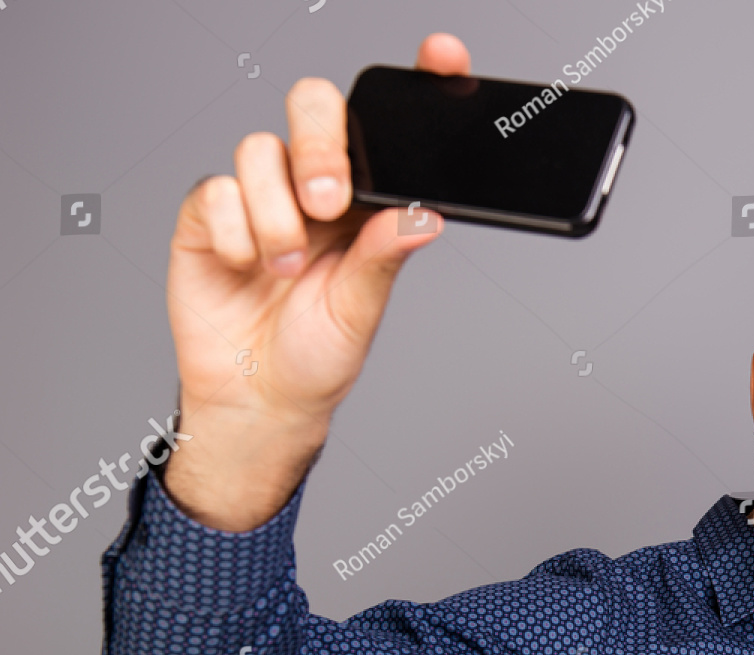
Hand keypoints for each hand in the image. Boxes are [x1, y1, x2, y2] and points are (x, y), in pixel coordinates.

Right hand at [162, 34, 469, 529]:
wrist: (258, 400)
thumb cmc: (318, 356)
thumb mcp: (362, 311)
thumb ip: (383, 258)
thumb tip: (421, 215)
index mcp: (363, 202)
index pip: (386, 127)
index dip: (414, 83)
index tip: (444, 57)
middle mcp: (312, 187)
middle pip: (314, 108)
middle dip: (319, 145)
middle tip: (328, 201)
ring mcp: (259, 197)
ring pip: (260, 149)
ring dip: (276, 213)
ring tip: (285, 268)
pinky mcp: (210, 217)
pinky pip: (217, 190)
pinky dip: (238, 232)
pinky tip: (250, 269)